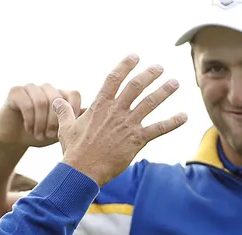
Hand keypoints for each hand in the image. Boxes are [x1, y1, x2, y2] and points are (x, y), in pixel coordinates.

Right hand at [0, 84, 82, 147]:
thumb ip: (75, 122)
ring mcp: (31, 87)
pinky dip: (30, 120)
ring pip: (42, 101)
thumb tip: (91, 113)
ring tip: (39, 135)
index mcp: (60, 94)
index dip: (72, 112)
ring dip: (40, 122)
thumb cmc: (40, 135)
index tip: (65, 130)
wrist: (14, 140)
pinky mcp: (15, 91)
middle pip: (58, 98)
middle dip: (54, 121)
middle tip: (49, 136)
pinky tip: (29, 129)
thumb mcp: (61, 132)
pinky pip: (27, 104)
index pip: (74, 94)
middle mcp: (47, 88)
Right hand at [54, 54, 186, 185]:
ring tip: (175, 83)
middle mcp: (116, 111)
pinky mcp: (137, 140)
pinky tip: (185, 116)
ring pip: (150, 102)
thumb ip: (64, 112)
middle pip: (136, 86)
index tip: (135, 56)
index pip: (114, 78)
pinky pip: (159, 128)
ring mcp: (128, 124)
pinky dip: (173, 122)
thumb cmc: (73, 150)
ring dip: (164, 91)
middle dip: (149, 74)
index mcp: (99, 105)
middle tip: (159, 68)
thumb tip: (56, 101)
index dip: (126, 65)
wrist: (82, 170)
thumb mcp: (65, 128)